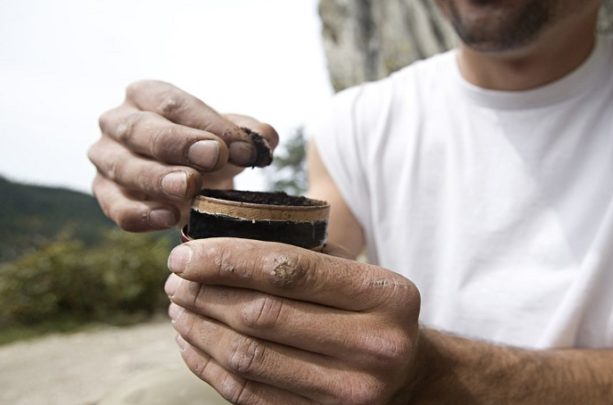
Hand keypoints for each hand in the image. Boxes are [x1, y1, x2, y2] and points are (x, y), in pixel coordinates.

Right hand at [88, 80, 278, 231]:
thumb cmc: (205, 147)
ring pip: (126, 168)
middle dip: (180, 144)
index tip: (244, 147)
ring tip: (189, 188)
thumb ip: (249, 134)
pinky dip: (142, 215)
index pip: (172, 103)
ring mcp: (106, 159)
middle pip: (143, 130)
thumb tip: (266, 138)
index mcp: (145, 95)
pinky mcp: (105, 194)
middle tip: (214, 157)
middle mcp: (117, 122)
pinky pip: (117, 207)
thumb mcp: (229, 136)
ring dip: (159, 179)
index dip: (209, 124)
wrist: (187, 179)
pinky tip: (170, 218)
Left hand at [164, 238, 422, 404]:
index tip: (187, 253)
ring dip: (200, 327)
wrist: (410, 376)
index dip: (228, 259)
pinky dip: (208, 364)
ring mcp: (349, 391)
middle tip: (176, 278)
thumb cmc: (372, 313)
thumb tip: (218, 244)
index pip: (290, 270)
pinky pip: (246, 394)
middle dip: (206, 292)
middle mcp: (374, 346)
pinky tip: (191, 341)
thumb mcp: (361, 276)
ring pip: (248, 356)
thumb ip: (307, 259)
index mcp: (386, 296)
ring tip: (179, 306)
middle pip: (262, 315)